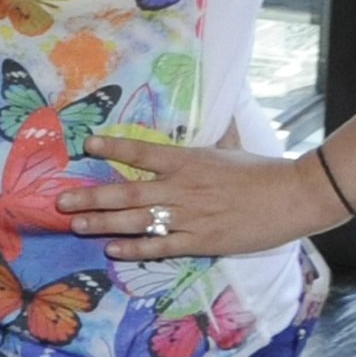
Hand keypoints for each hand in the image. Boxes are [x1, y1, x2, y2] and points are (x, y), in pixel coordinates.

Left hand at [61, 135, 346, 260]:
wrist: (294, 197)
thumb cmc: (261, 170)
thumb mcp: (231, 146)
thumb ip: (213, 132)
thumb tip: (216, 107)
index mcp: (188, 161)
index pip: (143, 152)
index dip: (114, 148)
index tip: (87, 144)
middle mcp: (182, 188)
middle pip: (128, 192)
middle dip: (91, 197)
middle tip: (61, 201)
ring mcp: (190, 216)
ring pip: (137, 220)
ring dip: (103, 223)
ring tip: (75, 225)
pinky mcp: (201, 240)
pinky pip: (161, 246)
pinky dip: (136, 248)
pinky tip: (112, 249)